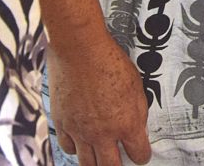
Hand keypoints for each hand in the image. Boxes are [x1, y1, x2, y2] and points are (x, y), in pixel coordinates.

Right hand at [48, 35, 151, 164]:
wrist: (79, 49)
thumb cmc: (109, 60)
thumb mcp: (136, 86)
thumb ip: (137, 112)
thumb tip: (137, 128)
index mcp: (126, 123)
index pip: (139, 154)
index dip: (142, 156)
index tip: (141, 155)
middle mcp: (103, 133)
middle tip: (119, 162)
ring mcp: (80, 130)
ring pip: (87, 164)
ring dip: (95, 163)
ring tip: (99, 159)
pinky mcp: (62, 123)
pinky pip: (68, 147)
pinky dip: (75, 148)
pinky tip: (79, 143)